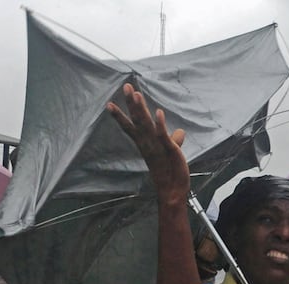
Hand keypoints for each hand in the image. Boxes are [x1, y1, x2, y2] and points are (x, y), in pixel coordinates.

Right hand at [107, 82, 190, 203]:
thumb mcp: (172, 152)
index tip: (109, 104)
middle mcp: (148, 144)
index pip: (131, 126)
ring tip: (136, 94)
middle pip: (137, 121)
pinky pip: (162, 136)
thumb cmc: (171, 172)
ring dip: (141, 109)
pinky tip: (158, 112)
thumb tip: (179, 132)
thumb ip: (173, 140)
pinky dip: (160, 125)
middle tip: (126, 86)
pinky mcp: (168, 150)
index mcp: (146, 144)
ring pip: (146, 125)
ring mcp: (157, 147)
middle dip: (131, 104)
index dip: (121, 115)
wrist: (173, 191)